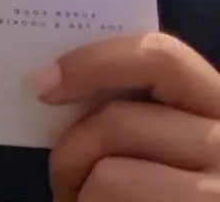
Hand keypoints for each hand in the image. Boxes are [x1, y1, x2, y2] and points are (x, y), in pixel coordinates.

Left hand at [36, 33, 219, 199]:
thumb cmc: (165, 184)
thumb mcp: (169, 139)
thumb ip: (138, 112)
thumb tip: (53, 84)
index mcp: (219, 106)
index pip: (161, 57)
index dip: (95, 62)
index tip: (43, 82)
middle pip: (119, 122)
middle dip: (71, 151)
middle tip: (61, 179)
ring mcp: (219, 193)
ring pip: (111, 177)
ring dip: (80, 196)